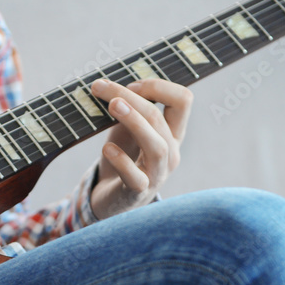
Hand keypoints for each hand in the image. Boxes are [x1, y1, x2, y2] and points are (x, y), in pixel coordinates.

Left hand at [88, 78, 191, 219]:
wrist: (111, 199)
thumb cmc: (122, 159)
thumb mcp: (126, 129)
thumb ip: (127, 109)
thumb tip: (111, 85)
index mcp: (172, 133)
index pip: (182, 100)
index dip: (157, 86)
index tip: (128, 86)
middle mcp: (170, 152)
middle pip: (159, 118)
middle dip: (131, 98)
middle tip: (102, 88)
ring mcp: (157, 174)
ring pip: (156, 146)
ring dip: (134, 122)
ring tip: (113, 106)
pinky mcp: (137, 193)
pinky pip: (135, 177)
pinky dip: (121, 161)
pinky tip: (107, 149)